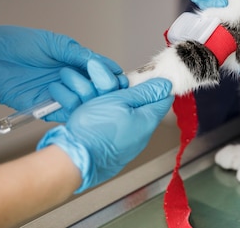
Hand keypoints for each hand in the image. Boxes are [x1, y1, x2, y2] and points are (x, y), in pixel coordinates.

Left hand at [0, 23, 127, 121]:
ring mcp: (61, 95)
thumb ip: (80, 55)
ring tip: (66, 77)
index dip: (113, 76)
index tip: (118, 77)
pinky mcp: (47, 108)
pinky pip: (66, 113)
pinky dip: (70, 106)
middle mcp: (72, 81)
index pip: (104, 73)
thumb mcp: (54, 44)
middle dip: (103, 88)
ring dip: (83, 93)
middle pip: (100, 92)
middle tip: (100, 82)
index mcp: (77, 63)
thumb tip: (106, 65)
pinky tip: (62, 94)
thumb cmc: (18, 44)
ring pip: (86, 104)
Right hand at [37, 78, 173, 191]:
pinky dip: (112, 124)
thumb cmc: (94, 129)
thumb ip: (143, 92)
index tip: (145, 80)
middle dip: (133, 97)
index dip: (156, 86)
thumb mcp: (119, 100)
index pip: (163, 99)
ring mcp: (130, 147)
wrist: (75, 160)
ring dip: (120, 110)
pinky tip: (99, 122)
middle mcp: (143, 136)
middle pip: (145, 109)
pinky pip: (119, 133)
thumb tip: (165, 86)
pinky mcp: (117, 153)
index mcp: (148, 121)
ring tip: (103, 106)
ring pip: (130, 121)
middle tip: (117, 90)